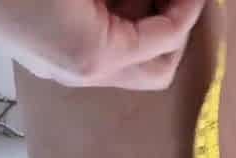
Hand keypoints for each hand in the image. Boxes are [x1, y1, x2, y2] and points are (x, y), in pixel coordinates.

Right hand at [0, 0, 204, 89]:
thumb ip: (135, 1)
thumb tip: (182, 2)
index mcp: (94, 55)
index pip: (164, 41)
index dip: (187, 11)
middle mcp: (83, 73)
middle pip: (154, 73)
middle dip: (174, 36)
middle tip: (178, 2)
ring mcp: (64, 70)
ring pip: (129, 66)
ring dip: (146, 31)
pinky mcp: (49, 59)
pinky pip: (102, 54)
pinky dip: (118, 29)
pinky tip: (113, 2)